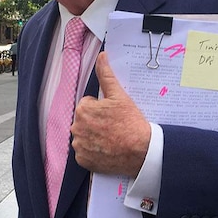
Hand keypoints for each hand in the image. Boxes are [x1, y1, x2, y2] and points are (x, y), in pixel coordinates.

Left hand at [71, 51, 150, 175]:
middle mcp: (76, 128)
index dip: (102, 109)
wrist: (141, 151)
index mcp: (82, 110)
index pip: (88, 106)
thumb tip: (102, 56)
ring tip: (112, 139)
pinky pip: (85, 154)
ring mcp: (79, 146)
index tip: (114, 116)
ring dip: (94, 138)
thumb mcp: (120, 95)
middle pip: (85, 122)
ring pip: (84, 137)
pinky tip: (107, 151)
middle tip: (114, 128)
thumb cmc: (131, 122)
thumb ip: (106, 75)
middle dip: (96, 123)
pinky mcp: (83, 161)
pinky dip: (94, 153)